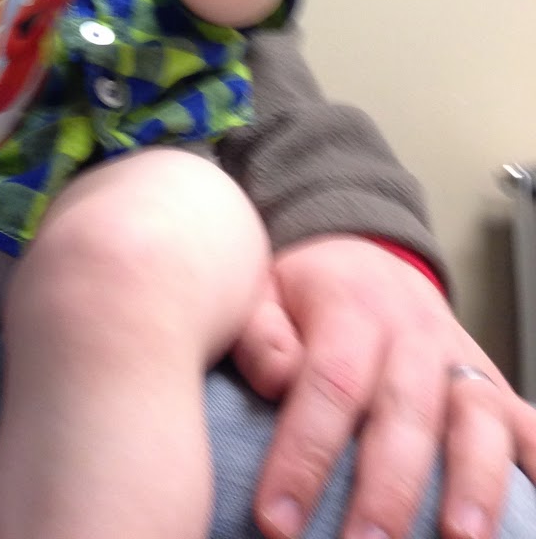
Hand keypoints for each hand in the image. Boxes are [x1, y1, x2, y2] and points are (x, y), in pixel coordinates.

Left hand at [232, 236, 535, 538]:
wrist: (363, 258)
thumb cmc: (304, 294)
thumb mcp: (265, 290)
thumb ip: (260, 331)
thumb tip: (274, 377)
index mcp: (352, 308)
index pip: (331, 383)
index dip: (305, 454)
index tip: (277, 518)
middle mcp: (415, 334)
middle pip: (406, 412)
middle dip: (387, 488)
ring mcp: (463, 363)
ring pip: (478, 420)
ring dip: (473, 483)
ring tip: (460, 538)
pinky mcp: (495, 390)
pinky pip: (526, 425)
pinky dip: (533, 465)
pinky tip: (528, 512)